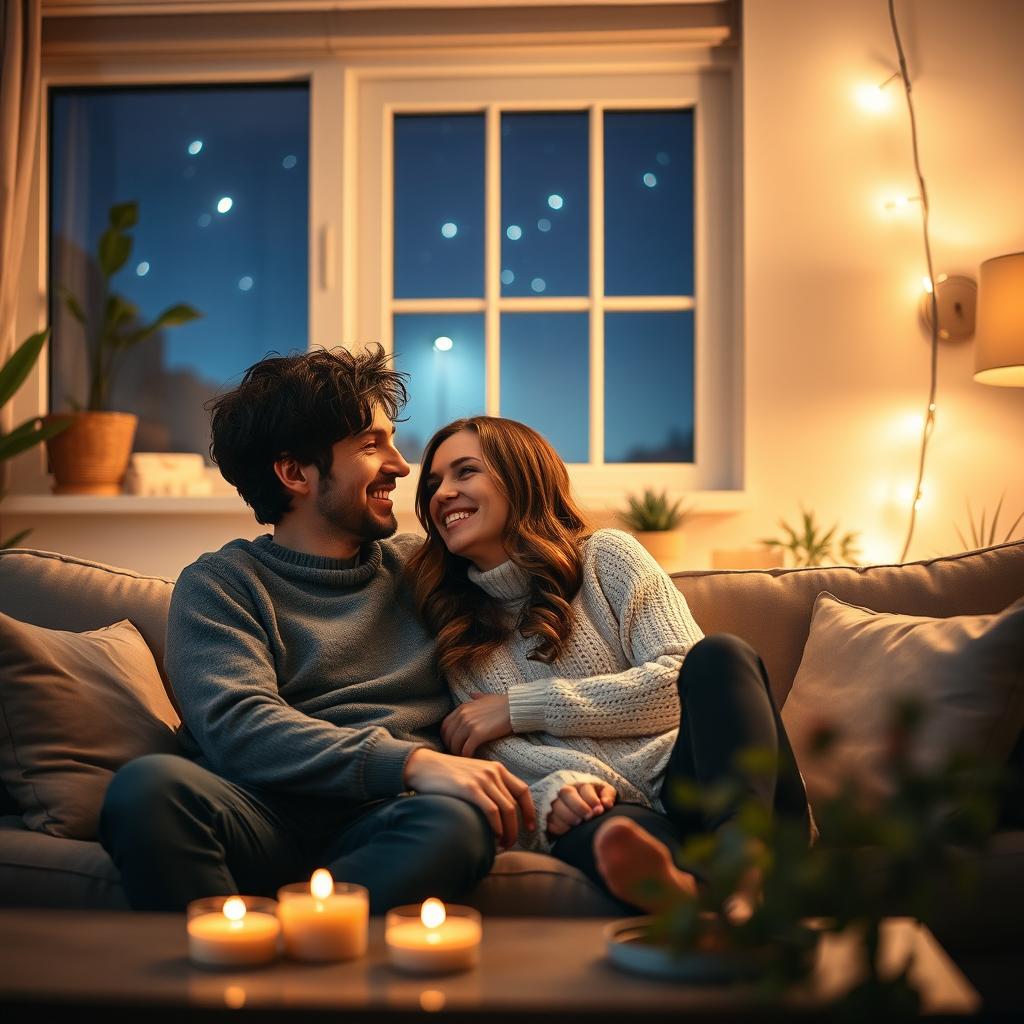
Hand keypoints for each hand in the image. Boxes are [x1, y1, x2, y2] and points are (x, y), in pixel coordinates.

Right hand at [404, 747, 535, 847]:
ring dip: (508, 831)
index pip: (523, 790)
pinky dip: (496, 827)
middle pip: (515, 804)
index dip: (530, 811)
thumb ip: (488, 786)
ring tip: (503, 845)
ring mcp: (482, 779)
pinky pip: (492, 811)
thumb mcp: (473, 774)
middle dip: (517, 828)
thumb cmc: (447, 774)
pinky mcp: (470, 788)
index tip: (530, 827)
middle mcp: (493, 772)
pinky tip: (493, 836)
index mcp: (496, 768)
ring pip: (507, 810)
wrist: (423, 765)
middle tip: (512, 843)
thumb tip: (500, 811)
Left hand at [440, 693, 511, 757]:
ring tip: (464, 758)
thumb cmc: (503, 703)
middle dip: (451, 747)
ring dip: (458, 753)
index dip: (446, 738)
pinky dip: (466, 756)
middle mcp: (463, 715)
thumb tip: (472, 694)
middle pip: (448, 736)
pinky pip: (466, 749)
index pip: (445, 726)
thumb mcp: (486, 697)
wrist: (515, 707)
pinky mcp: (478, 734)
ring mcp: (469, 724)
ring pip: (455, 744)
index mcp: (462, 708)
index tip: (452, 744)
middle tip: (457, 754)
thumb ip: (476, 697)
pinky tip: (471, 758)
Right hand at [546, 781, 616, 836]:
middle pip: (567, 793)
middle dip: (579, 807)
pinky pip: (549, 820)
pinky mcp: (546, 814)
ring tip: (577, 824)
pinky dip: (558, 826)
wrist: (575, 805)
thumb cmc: (592, 799)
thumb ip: (608, 794)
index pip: (584, 788)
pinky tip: (567, 830)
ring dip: (568, 817)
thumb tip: (606, 804)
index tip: (599, 810)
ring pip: (556, 805)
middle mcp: (564, 790)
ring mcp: (553, 802)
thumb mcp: (602, 793)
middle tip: (587, 818)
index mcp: (579, 783)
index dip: (592, 800)